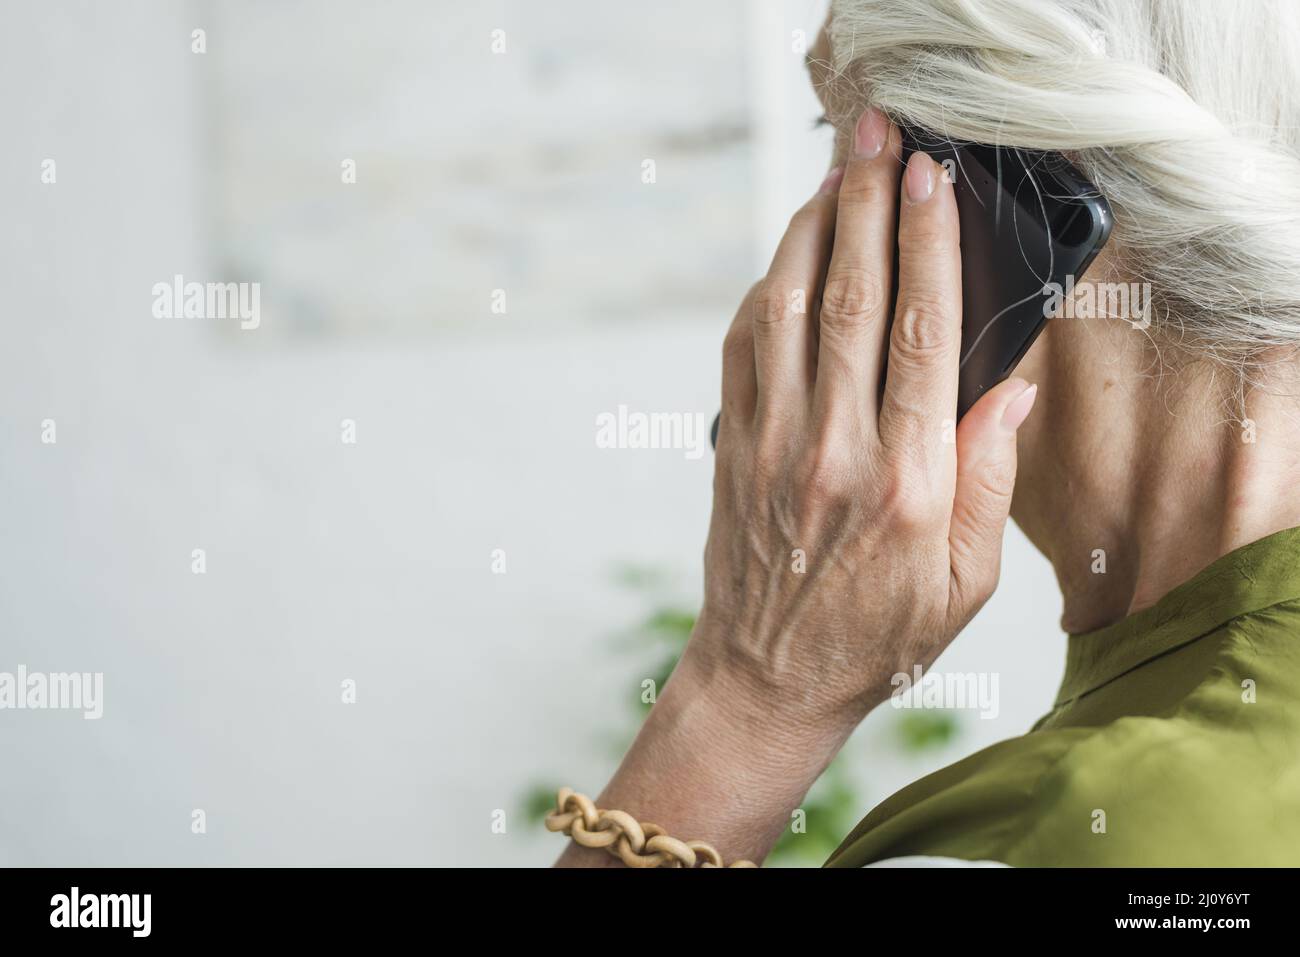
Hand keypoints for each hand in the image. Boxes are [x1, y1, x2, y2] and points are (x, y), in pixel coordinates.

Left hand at [693, 109, 1037, 741]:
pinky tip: (786, 258)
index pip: (919, 336)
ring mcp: (771, 446)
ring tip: (833, 174)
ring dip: (808, 230)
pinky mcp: (730, 449)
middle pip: (850, 300)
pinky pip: (741, 350)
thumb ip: (989, 483)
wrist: (770, 677)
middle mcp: (833, 452)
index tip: (930, 179)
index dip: (925, 244)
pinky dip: (763, 292)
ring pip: (785, 311)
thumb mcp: (966, 582)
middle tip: (877, 138)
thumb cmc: (878, 635)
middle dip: (864, 204)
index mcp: (907, 483)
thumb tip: (1008, 392)